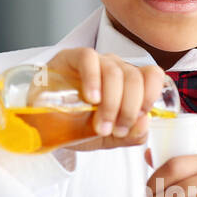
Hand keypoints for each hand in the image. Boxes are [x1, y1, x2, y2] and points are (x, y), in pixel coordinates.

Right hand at [42, 48, 165, 151]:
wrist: (44, 126)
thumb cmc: (77, 126)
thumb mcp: (109, 138)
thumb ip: (131, 134)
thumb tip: (145, 122)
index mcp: (129, 82)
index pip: (152, 76)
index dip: (150, 96)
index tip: (138, 119)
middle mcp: (115, 68)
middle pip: (135, 78)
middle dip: (129, 109)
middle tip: (115, 130)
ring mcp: (95, 61)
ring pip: (115, 72)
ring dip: (111, 104)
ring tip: (99, 126)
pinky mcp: (71, 57)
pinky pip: (89, 59)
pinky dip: (93, 80)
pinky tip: (91, 99)